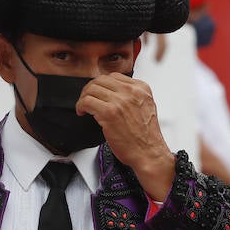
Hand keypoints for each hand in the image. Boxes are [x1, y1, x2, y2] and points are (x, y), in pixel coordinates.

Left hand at [76, 73, 175, 199]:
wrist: (149, 153)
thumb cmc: (146, 136)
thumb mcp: (146, 107)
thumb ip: (132, 96)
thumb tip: (112, 93)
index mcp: (141, 89)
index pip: (114, 76)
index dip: (102, 85)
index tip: (98, 93)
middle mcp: (132, 92)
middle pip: (101, 80)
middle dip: (90, 89)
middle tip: (87, 98)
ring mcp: (120, 101)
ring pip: (92, 89)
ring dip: (84, 98)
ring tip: (84, 107)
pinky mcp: (109, 113)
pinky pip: (87, 101)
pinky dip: (81, 106)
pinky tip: (82, 112)